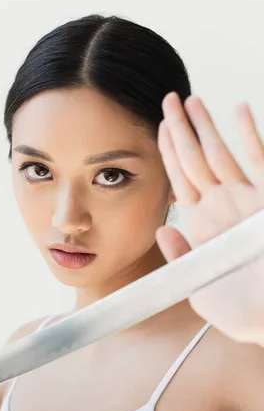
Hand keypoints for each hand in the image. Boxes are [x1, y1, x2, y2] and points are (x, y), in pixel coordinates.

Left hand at [156, 92, 263, 346]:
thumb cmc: (238, 311)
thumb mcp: (199, 287)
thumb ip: (180, 258)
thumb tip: (164, 231)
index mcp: (201, 226)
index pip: (179, 180)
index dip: (167, 153)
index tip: (156, 127)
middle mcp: (221, 208)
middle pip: (195, 160)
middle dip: (181, 130)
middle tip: (168, 99)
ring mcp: (246, 201)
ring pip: (222, 155)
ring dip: (208, 127)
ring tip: (191, 100)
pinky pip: (261, 161)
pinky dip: (250, 136)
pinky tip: (238, 109)